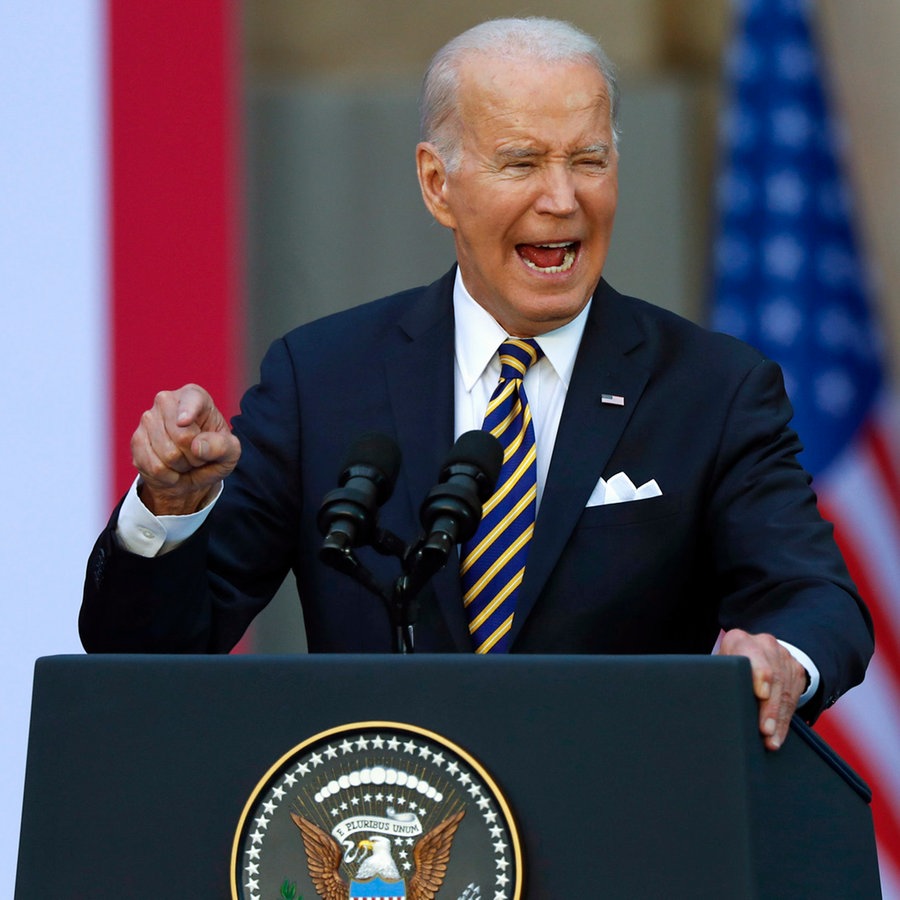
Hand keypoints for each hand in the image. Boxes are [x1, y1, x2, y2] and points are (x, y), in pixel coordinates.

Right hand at [131, 384, 240, 515]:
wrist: (190, 472)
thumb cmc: (214, 454)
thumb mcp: (230, 452)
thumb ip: (221, 446)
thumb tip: (197, 446)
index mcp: (194, 395)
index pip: (192, 400)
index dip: (188, 411)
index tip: (184, 422)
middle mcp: (167, 401)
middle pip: (182, 436)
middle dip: (195, 455)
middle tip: (198, 454)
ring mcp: (148, 419)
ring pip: (168, 454)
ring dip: (181, 466)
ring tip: (185, 460)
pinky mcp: (136, 440)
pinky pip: (153, 466)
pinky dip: (167, 476)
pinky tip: (171, 469)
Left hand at [718, 629, 807, 750]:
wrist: (755, 650)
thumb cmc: (729, 663)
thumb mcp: (721, 664)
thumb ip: (718, 676)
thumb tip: (706, 702)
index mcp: (739, 640)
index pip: (752, 655)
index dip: (759, 674)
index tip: (761, 694)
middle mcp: (764, 644)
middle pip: (773, 677)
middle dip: (769, 707)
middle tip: (765, 730)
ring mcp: (783, 656)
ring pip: (785, 689)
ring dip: (779, 718)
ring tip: (772, 740)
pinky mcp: (796, 669)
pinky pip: (795, 696)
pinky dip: (786, 718)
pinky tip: (779, 734)